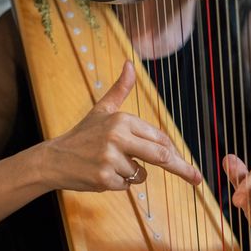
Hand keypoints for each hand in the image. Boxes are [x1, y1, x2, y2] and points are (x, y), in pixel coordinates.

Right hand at [40, 61, 201, 191]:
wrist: (54, 159)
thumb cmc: (83, 135)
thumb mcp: (103, 109)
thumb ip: (120, 89)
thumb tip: (130, 64)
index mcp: (122, 119)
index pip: (159, 138)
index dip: (175, 152)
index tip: (191, 166)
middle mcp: (118, 136)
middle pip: (161, 156)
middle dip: (181, 168)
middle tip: (196, 178)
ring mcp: (111, 158)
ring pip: (142, 174)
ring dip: (134, 175)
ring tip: (110, 165)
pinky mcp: (105, 178)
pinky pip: (127, 186)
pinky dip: (120, 184)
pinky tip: (103, 175)